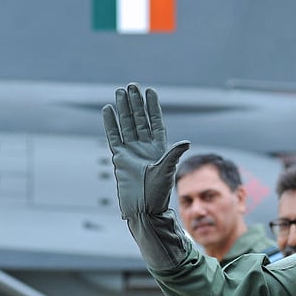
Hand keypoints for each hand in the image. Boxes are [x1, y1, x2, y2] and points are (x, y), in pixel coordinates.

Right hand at [102, 83, 189, 218]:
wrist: (143, 210)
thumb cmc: (157, 194)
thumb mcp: (166, 172)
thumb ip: (173, 155)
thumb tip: (186, 142)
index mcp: (160, 149)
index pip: (155, 123)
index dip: (153, 108)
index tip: (150, 92)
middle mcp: (145, 148)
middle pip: (140, 120)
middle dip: (136, 103)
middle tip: (132, 85)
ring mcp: (132, 152)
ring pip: (127, 125)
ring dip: (124, 109)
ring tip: (120, 92)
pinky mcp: (119, 158)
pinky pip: (114, 137)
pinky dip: (111, 124)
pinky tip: (108, 110)